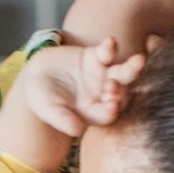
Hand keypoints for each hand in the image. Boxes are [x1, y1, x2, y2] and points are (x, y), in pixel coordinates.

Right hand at [21, 39, 149, 137]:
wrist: (35, 75)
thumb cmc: (41, 99)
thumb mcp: (48, 109)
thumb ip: (62, 119)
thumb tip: (75, 130)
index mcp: (93, 112)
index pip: (107, 114)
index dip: (111, 111)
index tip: (112, 106)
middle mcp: (102, 95)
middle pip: (119, 94)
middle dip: (121, 90)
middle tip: (115, 85)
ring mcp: (102, 75)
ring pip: (120, 73)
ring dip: (129, 68)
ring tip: (138, 61)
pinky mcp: (97, 57)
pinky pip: (107, 52)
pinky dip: (109, 47)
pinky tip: (110, 42)